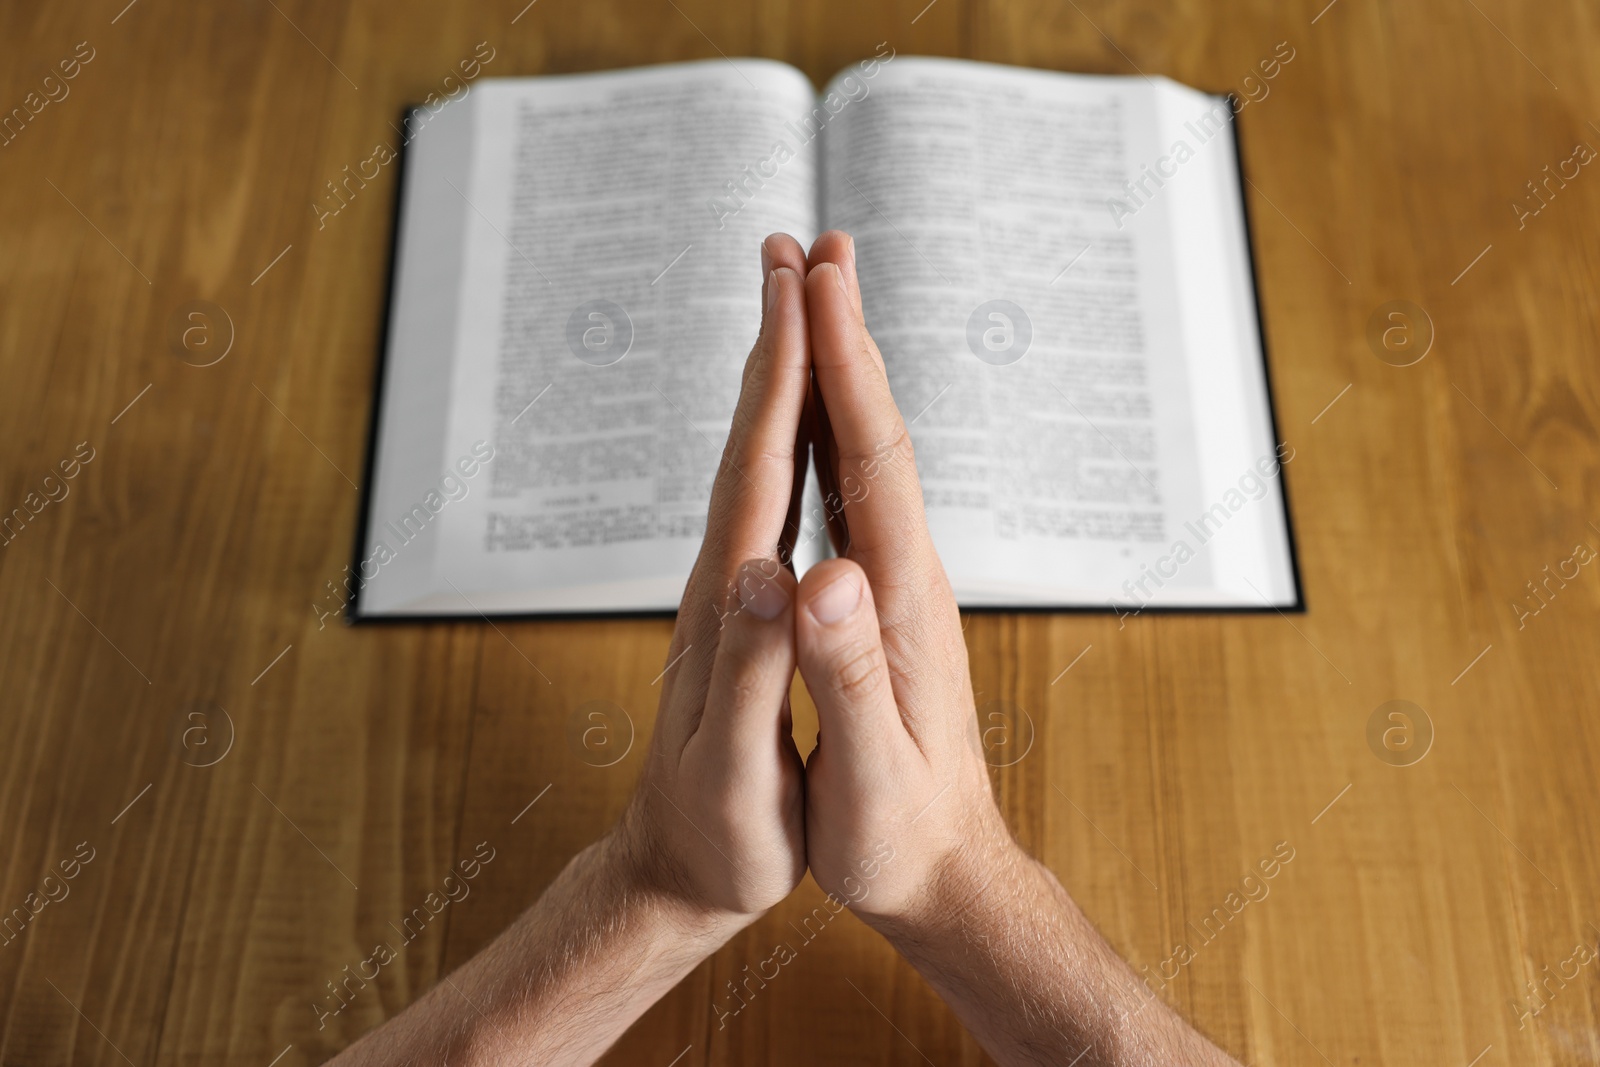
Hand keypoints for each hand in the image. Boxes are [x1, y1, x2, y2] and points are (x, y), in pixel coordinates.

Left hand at [610, 233, 813, 920]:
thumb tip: (764, 568)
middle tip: (793, 250)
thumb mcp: (736, 773)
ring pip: (752, 463)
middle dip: (774, 342)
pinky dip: (782, 441)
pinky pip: (764, 502)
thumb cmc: (718, 839)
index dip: (781, 379)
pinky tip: (796, 426)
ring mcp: (724, 591)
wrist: (672, 873)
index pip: (757, 473)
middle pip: (748, 442)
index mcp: (727, 609)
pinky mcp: (735, 610)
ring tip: (795, 307)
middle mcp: (719, 582)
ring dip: (773, 378)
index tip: (801, 289)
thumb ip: (748, 672)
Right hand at [794, 231, 1016, 926]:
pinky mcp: (886, 604)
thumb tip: (824, 577)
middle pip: (876, 433)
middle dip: (845, 336)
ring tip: (814, 303)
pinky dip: (834, 436)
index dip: (845, 368)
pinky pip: (856, 497)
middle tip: (813, 249)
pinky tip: (814, 420)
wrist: (951, 871)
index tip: (819, 282)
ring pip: (869, 455)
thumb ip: (846, 678)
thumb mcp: (870, 776)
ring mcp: (901, 586)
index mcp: (900, 602)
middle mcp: (908, 576)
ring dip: (842, 373)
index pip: (873, 461)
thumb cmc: (900, 837)